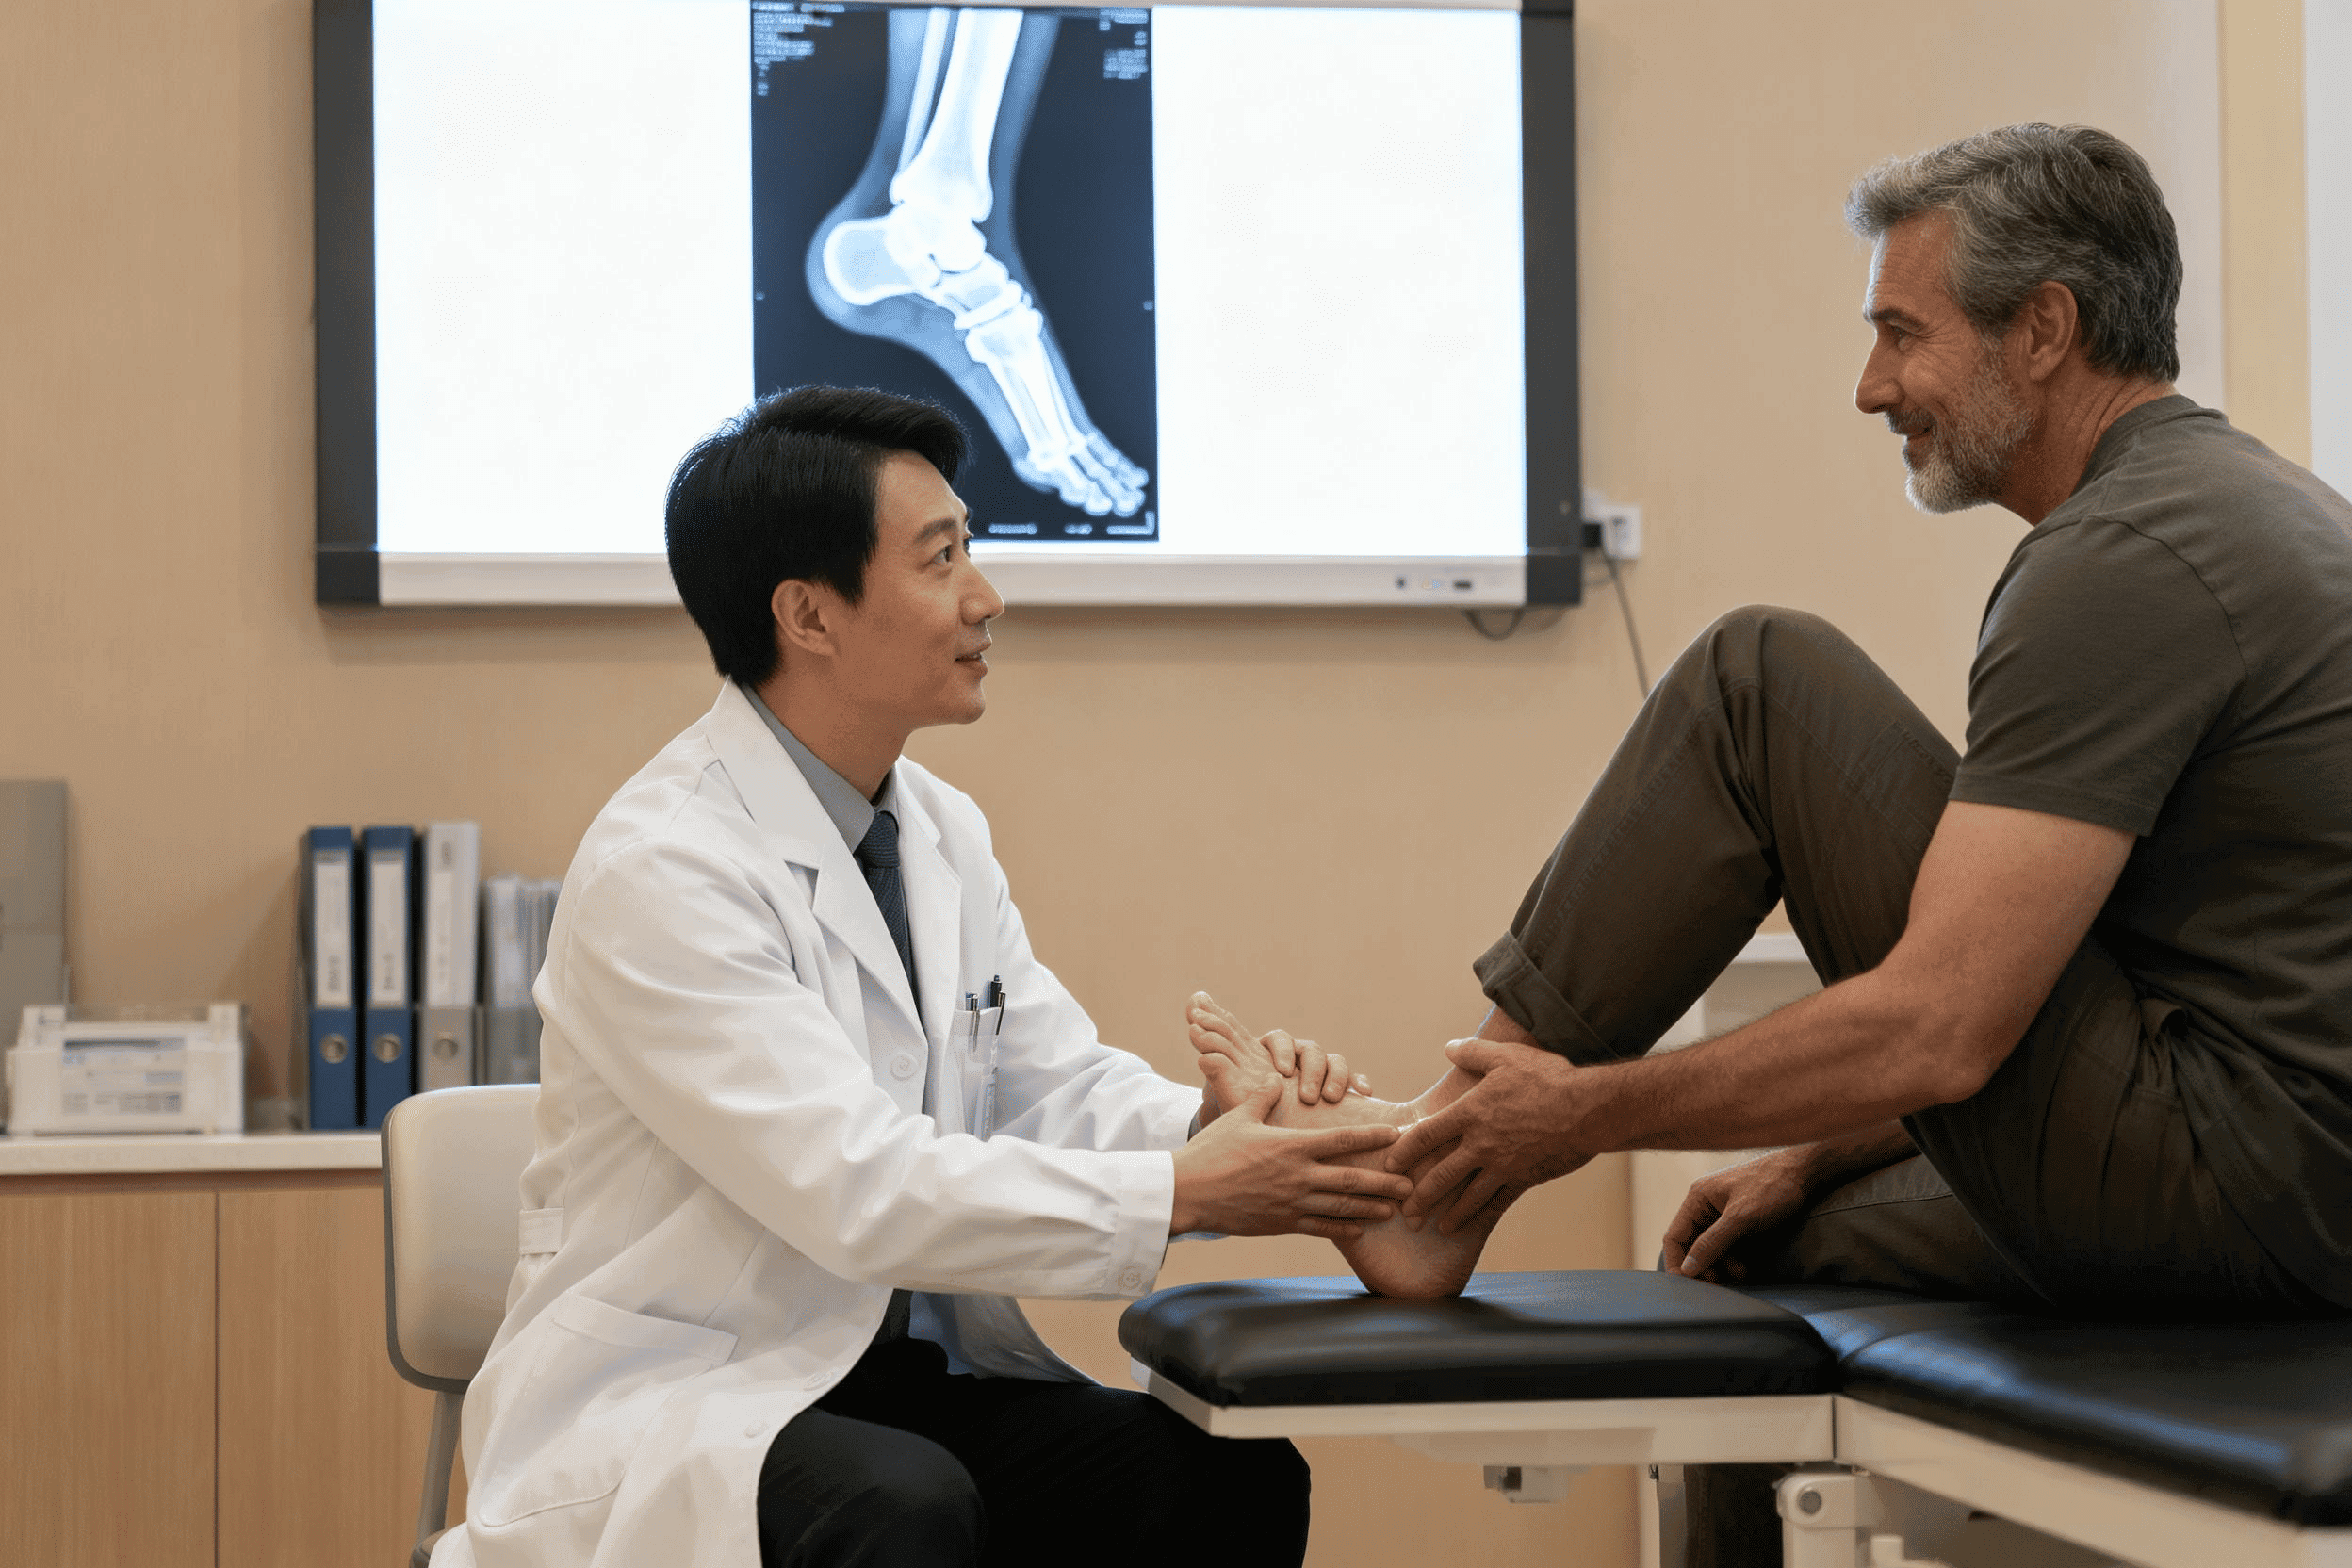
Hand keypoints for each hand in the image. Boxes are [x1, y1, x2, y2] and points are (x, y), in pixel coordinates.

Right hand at [1172, 1065, 1413, 1240]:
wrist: (1188, 1193)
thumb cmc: (1211, 1151)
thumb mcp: (1238, 1118)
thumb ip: (1262, 1098)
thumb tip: (1275, 1078)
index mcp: (1290, 1146)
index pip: (1340, 1139)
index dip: (1370, 1136)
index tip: (1395, 1134)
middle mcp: (1298, 1176)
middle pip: (1350, 1179)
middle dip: (1384, 1181)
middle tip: (1412, 1184)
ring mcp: (1291, 1203)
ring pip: (1341, 1208)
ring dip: (1371, 1207)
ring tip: (1394, 1209)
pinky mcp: (1282, 1223)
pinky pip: (1320, 1228)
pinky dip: (1343, 1229)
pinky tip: (1360, 1230)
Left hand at [1188, 992, 1368, 1119]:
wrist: (1262, 1143)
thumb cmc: (1246, 1115)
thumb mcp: (1229, 1094)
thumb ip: (1215, 1063)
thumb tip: (1194, 1028)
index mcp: (1265, 1055)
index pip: (1273, 1038)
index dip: (1279, 1049)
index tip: (1279, 1068)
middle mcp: (1293, 1058)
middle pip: (1303, 1047)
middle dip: (1305, 1066)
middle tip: (1298, 1087)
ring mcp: (1317, 1073)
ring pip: (1330, 1059)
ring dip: (1331, 1075)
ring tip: (1326, 1098)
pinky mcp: (1337, 1091)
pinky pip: (1354, 1079)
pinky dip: (1359, 1082)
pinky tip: (1363, 1093)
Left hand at [1383, 1039, 1590, 1232]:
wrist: (1587, 1108)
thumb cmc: (1547, 1077)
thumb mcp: (1506, 1057)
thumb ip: (1472, 1053)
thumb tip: (1447, 1048)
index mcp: (1471, 1113)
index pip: (1426, 1135)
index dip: (1404, 1150)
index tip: (1390, 1163)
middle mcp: (1481, 1143)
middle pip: (1440, 1174)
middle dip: (1419, 1194)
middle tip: (1404, 1209)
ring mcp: (1502, 1165)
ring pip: (1466, 1195)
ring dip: (1447, 1212)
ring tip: (1434, 1226)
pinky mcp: (1523, 1178)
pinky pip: (1497, 1201)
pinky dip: (1480, 1215)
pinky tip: (1470, 1225)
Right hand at [1660, 1148, 1819, 1281]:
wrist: (1803, 1173)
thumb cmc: (1771, 1186)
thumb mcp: (1741, 1217)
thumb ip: (1712, 1243)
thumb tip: (1687, 1268)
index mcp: (1697, 1198)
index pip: (1675, 1237)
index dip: (1677, 1263)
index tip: (1686, 1287)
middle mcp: (1706, 1206)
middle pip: (1692, 1245)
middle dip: (1704, 1267)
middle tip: (1718, 1285)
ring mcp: (1722, 1214)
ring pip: (1711, 1249)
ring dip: (1722, 1266)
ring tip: (1740, 1274)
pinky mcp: (1739, 1222)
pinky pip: (1727, 1247)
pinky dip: (1733, 1260)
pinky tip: (1744, 1268)